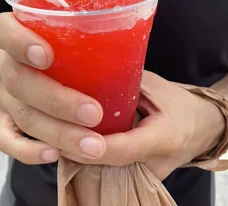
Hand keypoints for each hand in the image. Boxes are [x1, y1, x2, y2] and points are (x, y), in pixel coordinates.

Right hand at [0, 12, 106, 163]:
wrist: (17, 61)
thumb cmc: (49, 41)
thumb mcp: (58, 26)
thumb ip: (78, 25)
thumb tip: (126, 24)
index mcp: (10, 34)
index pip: (1, 30)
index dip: (18, 42)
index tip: (46, 56)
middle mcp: (2, 64)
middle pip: (17, 82)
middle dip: (56, 100)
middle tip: (93, 113)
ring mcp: (1, 94)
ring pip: (21, 115)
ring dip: (57, 132)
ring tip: (92, 145)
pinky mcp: (5, 119)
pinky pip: (7, 140)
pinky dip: (28, 151)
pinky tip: (54, 154)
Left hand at [61, 71, 224, 179]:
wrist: (201, 127)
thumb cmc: (178, 103)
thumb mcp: (153, 87)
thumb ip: (123, 85)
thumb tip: (89, 76)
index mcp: (162, 138)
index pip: (123, 148)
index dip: (92, 145)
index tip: (66, 135)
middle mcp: (154, 164)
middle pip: (108, 164)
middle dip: (78, 151)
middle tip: (51, 133)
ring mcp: (146, 175)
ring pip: (107, 171)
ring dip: (82, 156)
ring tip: (57, 136)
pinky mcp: (139, 176)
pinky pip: (111, 170)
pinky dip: (92, 159)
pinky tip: (74, 143)